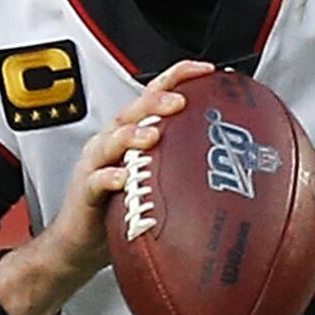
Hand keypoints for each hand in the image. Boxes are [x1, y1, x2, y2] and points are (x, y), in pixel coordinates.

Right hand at [6, 61, 211, 314]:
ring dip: (133, 134)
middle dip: (156, 100)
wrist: (80, 244)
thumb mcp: (158, 182)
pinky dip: (109, 177)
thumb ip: (184, 165)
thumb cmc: (120, 211)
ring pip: (111, 140)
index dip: (177, 78)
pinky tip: (123, 178)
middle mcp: (111, 142)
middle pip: (132, 110)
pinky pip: (97, 181)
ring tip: (153, 134)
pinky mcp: (86, 192)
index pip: (154, 95)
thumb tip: (235, 164)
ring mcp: (96, 165)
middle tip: (181, 101)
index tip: (207, 71)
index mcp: (131, 134)